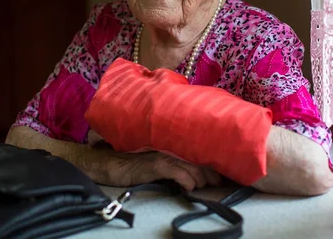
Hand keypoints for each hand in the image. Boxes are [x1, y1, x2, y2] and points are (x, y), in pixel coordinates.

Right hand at [88, 144, 221, 191]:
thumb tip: (193, 171)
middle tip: (217, 182)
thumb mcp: (158, 160)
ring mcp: (164, 156)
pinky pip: (179, 174)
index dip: (209, 162)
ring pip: (191, 167)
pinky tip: (189, 188)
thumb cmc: (135, 163)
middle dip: (209, 173)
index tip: (219, 172)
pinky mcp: (157, 165)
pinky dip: (187, 182)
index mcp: (172, 144)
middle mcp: (170, 147)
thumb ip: (173, 161)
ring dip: (200, 179)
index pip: (196, 151)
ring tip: (202, 186)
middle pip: (197, 159)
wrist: (113, 164)